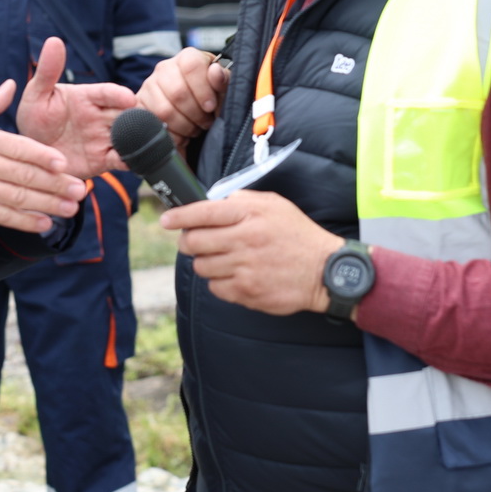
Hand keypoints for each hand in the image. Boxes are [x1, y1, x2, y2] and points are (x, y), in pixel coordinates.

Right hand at [0, 76, 87, 231]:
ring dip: (47, 205)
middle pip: (24, 175)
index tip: (65, 164)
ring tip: (70, 209)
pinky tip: (43, 224)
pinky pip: (1, 215)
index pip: (19, 148)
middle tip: (80, 190)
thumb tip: (12, 84)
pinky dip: (24, 221)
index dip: (44, 157)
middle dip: (56, 185)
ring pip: (17, 198)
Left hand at [15, 36, 136, 178]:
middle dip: (136, 117)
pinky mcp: (103, 159)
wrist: (31, 150)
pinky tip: (135, 162)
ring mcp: (103, 138)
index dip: (118, 95)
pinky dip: (131, 160)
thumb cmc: (34, 116)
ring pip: (127, 136)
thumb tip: (54, 40)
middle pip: (125, 114)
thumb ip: (48, 70)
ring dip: (137, 139)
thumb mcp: (36, 93)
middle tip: (147, 122)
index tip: (128, 98)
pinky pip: (121, 159)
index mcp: (88, 97)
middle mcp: (100, 116)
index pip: (108, 93)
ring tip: (144, 143)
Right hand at [138, 48, 227, 146]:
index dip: (203, 89)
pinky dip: (170, 134)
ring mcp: (149, 86)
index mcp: (188, 58)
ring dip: (184, 126)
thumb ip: (223, 81)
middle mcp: (165, 68)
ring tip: (193, 128)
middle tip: (205, 122)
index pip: (192, 65)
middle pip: (178, 91)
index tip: (210, 106)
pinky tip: (180, 134)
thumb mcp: (223, 91)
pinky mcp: (140, 104)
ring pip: (164, 110)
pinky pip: (152, 123)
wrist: (195, 117)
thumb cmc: (210, 100)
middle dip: (195, 113)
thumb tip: (215, 72)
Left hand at [161, 190, 341, 315]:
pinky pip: (215, 287)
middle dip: (188, 241)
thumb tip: (212, 202)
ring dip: (206, 262)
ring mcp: (244, 268)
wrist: (324, 272)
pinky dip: (220, 282)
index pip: (202, 212)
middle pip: (193, 242)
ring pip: (201, 266)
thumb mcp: (275, 205)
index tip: (166, 220)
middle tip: (195, 241)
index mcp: (249, 215)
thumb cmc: (298, 235)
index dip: (178, 216)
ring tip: (223, 259)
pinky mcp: (246, 292)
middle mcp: (244, 240)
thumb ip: (242, 199)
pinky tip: (235, 275)